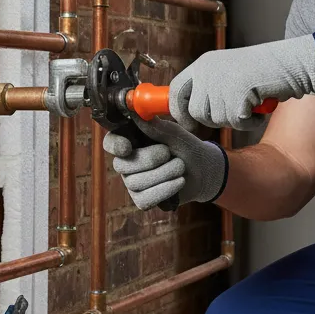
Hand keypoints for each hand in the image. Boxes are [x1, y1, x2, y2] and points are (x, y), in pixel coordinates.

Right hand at [103, 117, 227, 210]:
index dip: (115, 146)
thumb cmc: (186, 147)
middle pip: (123, 165)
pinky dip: (165, 190)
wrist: (204, 170)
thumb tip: (136, 113)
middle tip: (169, 153)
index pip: (110, 143)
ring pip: (136, 183)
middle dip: (150, 159)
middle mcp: (127, 163)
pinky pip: (145, 199)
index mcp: (131, 142)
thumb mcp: (175, 134)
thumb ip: (156, 126)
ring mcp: (133, 183)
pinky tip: (179, 182)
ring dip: (164, 173)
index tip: (127, 147)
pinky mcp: (143, 200)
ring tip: (180, 166)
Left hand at [168, 34, 314, 130]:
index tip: (187, 122)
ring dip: (236, 120)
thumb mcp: (228, 71)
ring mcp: (222, 81)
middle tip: (233, 112)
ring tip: (250, 104)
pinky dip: (250, 122)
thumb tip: (189, 112)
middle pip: (196, 112)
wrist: (292, 62)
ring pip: (217, 120)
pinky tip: (259, 107)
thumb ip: (209, 86)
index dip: (178, 110)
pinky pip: (237, 123)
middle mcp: (208, 70)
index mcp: (204, 63)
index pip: (175, 89)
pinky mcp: (237, 94)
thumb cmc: (264, 70)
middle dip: (213, 120)